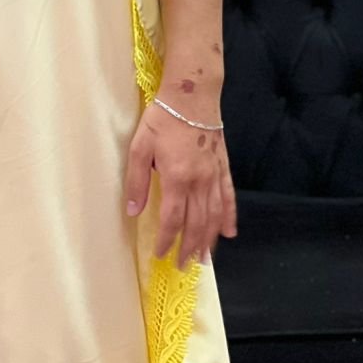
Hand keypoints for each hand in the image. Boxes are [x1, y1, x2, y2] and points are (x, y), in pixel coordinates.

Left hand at [123, 95, 237, 268]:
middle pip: (196, 223)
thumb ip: (137, 181)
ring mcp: (214, 175)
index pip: (173, 219)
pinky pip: (229, 198)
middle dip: (189, 247)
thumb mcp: (140, 147)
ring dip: (209, 240)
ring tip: (205, 259)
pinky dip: (230, 217)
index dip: (167, 240)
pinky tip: (229, 233)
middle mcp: (199, 182)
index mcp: (177, 178)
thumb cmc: (163, 119)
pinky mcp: (223, 167)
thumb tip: (133, 211)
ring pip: (214, 216)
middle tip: (184, 266)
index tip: (161, 254)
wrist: (193, 96)